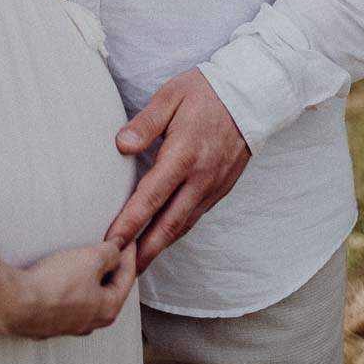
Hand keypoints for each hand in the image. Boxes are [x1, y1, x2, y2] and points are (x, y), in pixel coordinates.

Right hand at [0, 239, 136, 338]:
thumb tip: (119, 249)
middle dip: (111, 269)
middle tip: (111, 249)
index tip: (128, 238)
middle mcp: (91, 323)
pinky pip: (65, 302)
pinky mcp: (47, 323)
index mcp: (108, 309)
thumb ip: (110, 253)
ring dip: (88, 280)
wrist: (15, 304)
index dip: (129, 253)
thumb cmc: (56, 284)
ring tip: (85, 262)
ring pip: (86, 298)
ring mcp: (68, 326)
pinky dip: (68, 288)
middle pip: (108, 290)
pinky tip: (60, 278)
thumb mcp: (91, 259)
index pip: (127, 277)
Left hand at [105, 69, 249, 273]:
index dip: (129, 224)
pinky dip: (177, 231)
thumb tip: (121, 146)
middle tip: (121, 272)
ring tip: (138, 262)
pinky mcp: (222, 188)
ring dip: (160, 246)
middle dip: (144, 251)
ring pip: (183, 225)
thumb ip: (145, 123)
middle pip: (168, 225)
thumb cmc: (206, 91)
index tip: (111, 243)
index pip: (151, 198)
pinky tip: (163, 236)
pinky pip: (196, 216)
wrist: (252, 94)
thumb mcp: (171, 96)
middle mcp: (200, 178)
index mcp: (183, 155)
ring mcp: (213, 186)